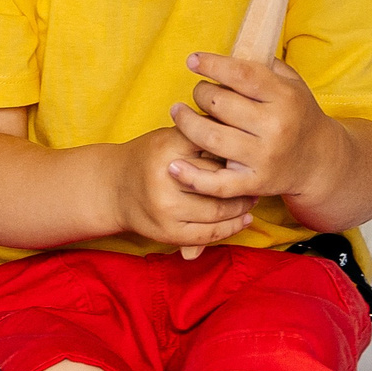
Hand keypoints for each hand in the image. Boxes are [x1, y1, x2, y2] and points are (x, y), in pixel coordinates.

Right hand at [113, 126, 258, 248]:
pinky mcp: (168, 232)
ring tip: (253, 198)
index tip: (250, 150)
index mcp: (167, 148)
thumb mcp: (171, 137)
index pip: (216, 149)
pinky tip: (244, 219)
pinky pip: (209, 233)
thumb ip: (204, 137)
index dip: (236, 151)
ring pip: (219, 210)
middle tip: (258, 177)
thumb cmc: (151, 156)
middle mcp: (165, 178)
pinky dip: (231, 227)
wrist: (114, 187)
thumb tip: (245, 139)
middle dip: (243, 181)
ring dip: (242, 206)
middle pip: (220, 181)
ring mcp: (166, 208)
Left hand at [167, 52, 351, 212]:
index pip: (242, 75)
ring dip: (186, 123)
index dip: (212, 65)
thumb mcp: (292, 83)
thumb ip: (264, 65)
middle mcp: (276, 127)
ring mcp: (264, 157)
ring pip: (210, 137)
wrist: (319, 160)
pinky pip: (217, 183)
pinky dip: (191, 176)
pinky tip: (174, 166)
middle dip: (201, 93)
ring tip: (179, 113)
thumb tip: (229, 51)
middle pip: (220, 104)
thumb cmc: (297, 115)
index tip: (193, 60)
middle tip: (198, 92)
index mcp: (285, 97)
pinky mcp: (254, 184)